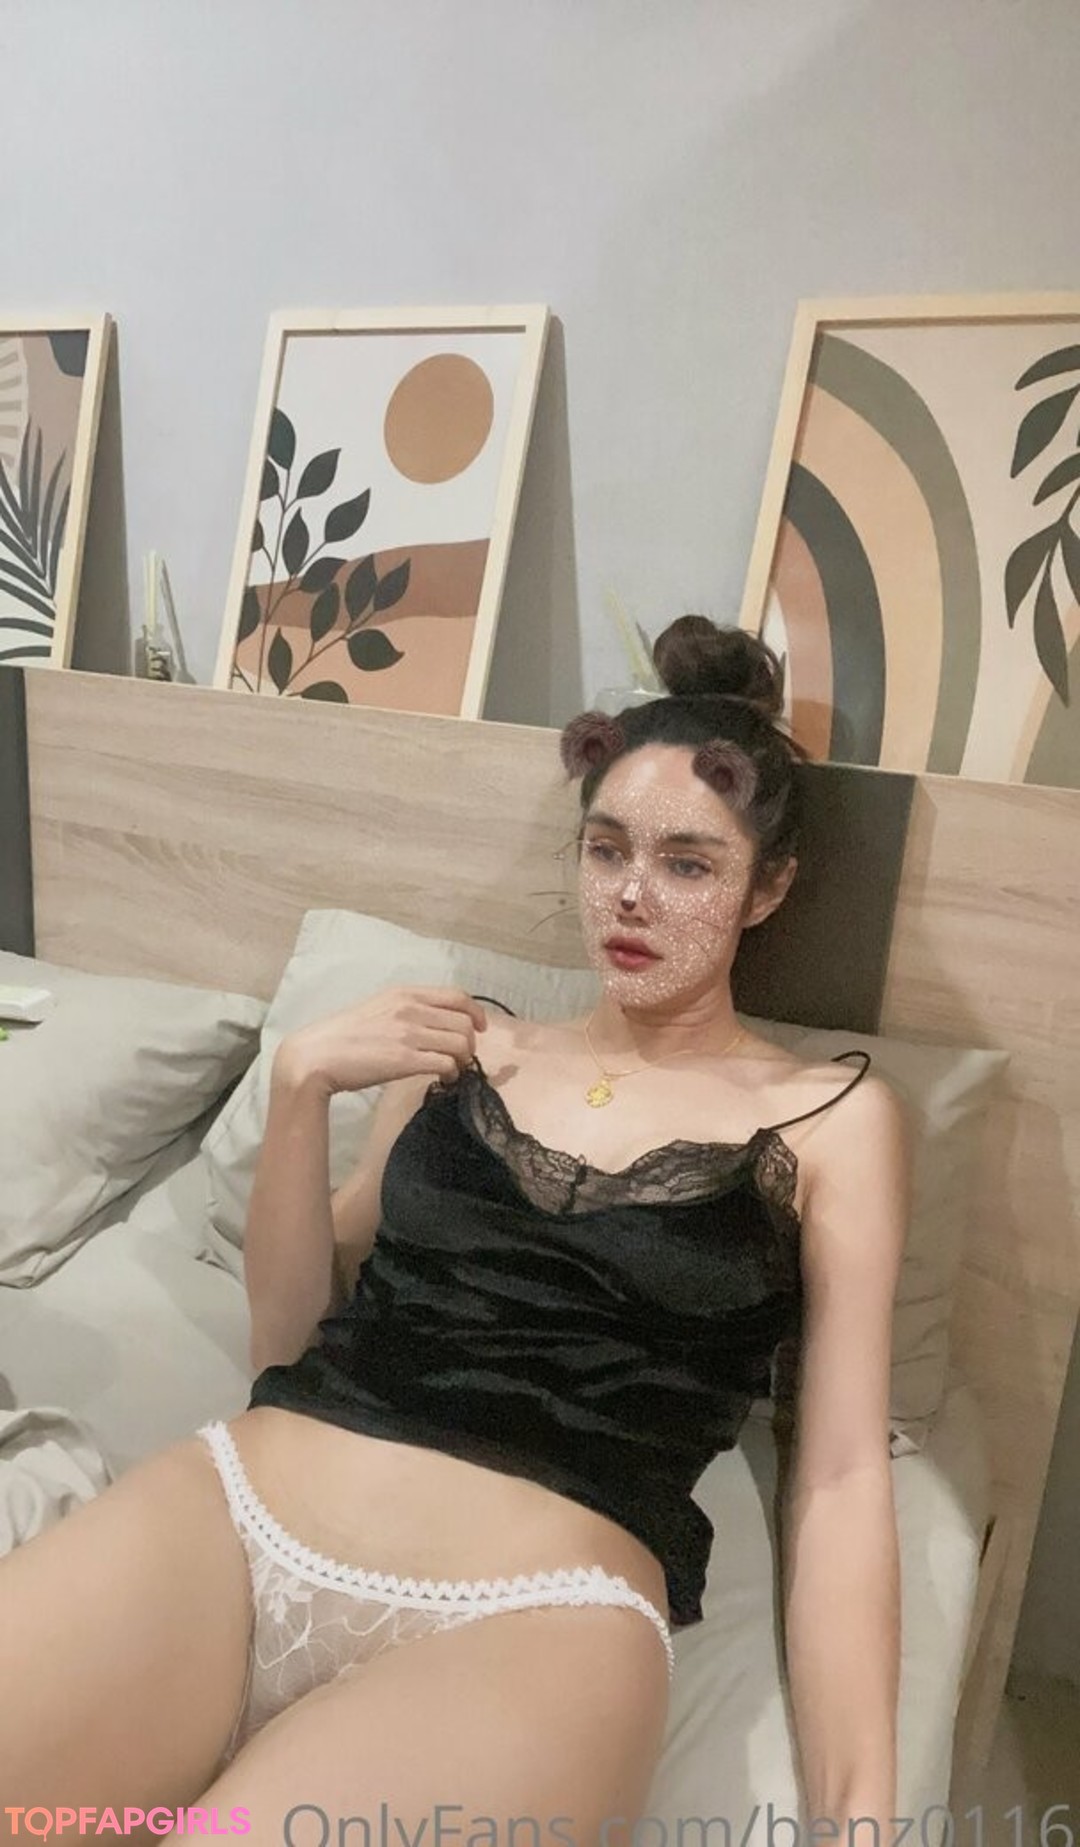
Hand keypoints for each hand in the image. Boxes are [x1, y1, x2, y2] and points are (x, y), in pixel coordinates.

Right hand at [274, 985, 488, 1097]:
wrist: (316, 1057)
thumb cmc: (343, 1036)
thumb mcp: (377, 1010)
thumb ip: (406, 1011)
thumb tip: (432, 1025)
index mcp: (404, 993)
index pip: (457, 996)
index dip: (476, 1012)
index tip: (480, 1027)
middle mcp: (410, 1008)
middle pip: (465, 1022)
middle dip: (470, 1042)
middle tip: (462, 1058)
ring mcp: (408, 1033)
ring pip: (461, 1043)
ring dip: (464, 1060)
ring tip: (453, 1070)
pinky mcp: (405, 1060)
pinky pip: (447, 1064)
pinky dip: (452, 1073)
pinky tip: (443, 1079)